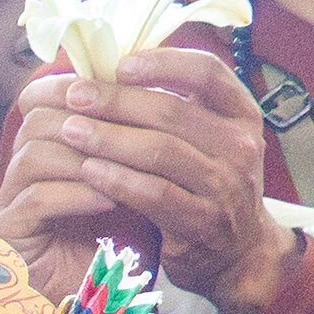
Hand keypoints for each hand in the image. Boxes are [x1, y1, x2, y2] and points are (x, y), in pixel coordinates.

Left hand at [11, 44, 289, 313]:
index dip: (162, 62)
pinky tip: (88, 171)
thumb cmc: (208, 183)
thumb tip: (113, 69)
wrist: (237, 251)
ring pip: (159, 151)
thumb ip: (177, 106)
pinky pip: (154, 194)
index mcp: (242, 113)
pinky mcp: (203, 221)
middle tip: (75, 96)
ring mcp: (225, 185)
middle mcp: (241, 145)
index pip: (207, 71)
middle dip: (116, 101)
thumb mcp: (208, 139)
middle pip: (172, 112)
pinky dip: (117, 180)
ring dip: (108, 139)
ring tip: (71, 130)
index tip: (119, 65)